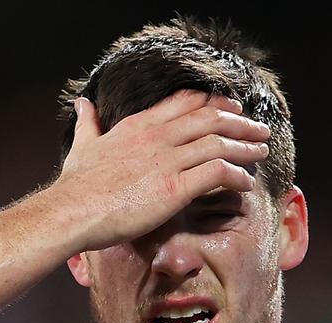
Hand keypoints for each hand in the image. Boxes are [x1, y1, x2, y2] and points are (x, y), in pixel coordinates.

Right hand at [46, 90, 270, 252]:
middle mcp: (157, 137)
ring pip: (219, 143)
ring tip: (261, 152)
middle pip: (211, 118)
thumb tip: (82, 104)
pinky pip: (218, 174)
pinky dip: (237, 175)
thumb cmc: (75, 186)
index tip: (231, 109)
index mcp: (139, 125)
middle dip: (240, 122)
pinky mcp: (174, 188)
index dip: (214, 103)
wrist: (70, 211)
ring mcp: (167, 161)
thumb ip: (88, 123)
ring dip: (245, 146)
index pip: (186, 102)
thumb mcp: (82, 145)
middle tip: (257, 129)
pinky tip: (246, 182)